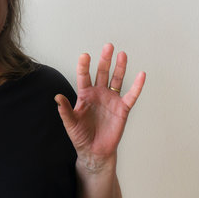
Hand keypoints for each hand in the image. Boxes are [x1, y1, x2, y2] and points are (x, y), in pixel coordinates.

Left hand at [55, 43, 145, 171]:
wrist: (94, 151)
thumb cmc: (81, 136)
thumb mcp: (70, 123)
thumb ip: (65, 110)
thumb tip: (57, 97)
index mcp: (85, 95)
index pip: (84, 77)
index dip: (84, 66)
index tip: (84, 55)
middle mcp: (99, 94)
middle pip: (102, 73)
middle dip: (105, 60)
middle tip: (108, 46)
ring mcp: (111, 100)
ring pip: (116, 80)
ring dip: (120, 67)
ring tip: (122, 54)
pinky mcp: (122, 109)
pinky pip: (131, 95)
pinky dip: (137, 86)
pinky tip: (141, 75)